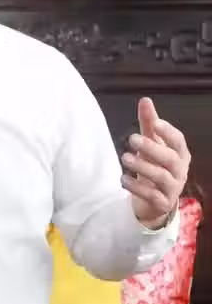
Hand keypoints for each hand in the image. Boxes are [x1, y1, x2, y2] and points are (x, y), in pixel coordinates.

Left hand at [121, 97, 190, 228]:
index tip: (155, 123)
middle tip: (132, 139)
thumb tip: (145, 100)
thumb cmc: (155, 165)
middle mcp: (179, 171)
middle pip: (171, 159)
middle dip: (152, 148)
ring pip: (161, 177)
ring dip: (142, 166)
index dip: (168, 132)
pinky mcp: (162, 203)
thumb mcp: (152, 144)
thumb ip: (148, 123)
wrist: (156, 200)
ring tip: (124, 157)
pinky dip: (137, 188)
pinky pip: (152, 196)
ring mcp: (172, 188)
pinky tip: (123, 179)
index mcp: (179, 154)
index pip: (178, 141)